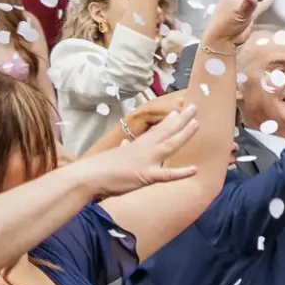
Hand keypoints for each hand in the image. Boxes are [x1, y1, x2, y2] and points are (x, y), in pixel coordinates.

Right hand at [69, 99, 199, 192]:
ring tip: (197, 123)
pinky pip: (167, 175)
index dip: (168, 122)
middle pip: (166, 132)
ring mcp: (146, 161)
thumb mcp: (114, 155)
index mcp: (136, 145)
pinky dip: (181, 172)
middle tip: (194, 107)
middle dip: (182, 120)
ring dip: (184, 134)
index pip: (156, 131)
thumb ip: (123, 150)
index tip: (178, 112)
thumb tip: (124, 144)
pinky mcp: (145, 176)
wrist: (87, 177)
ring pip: (170, 145)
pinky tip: (195, 169)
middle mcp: (144, 149)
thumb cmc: (98, 168)